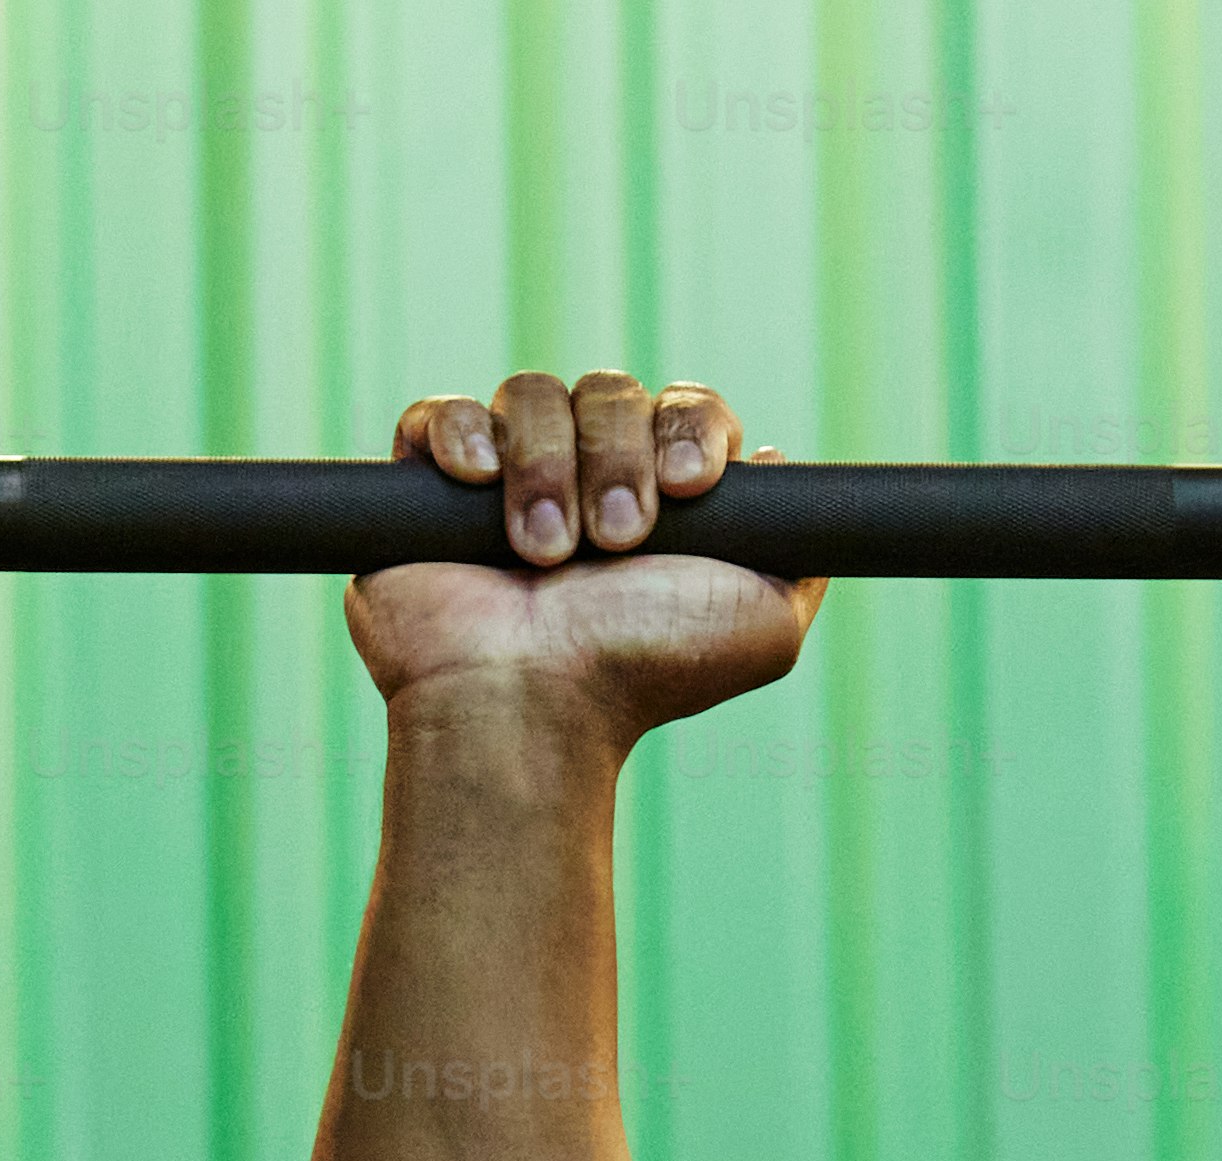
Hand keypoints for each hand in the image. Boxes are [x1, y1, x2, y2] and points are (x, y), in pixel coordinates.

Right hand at [344, 371, 823, 736]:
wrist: (532, 707)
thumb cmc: (641, 674)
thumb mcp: (766, 626)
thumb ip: (799, 552)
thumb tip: (775, 464)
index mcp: (656, 499)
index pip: (683, 408)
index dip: (689, 427)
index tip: (688, 485)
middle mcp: (581, 479)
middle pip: (609, 391)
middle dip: (618, 458)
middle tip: (615, 541)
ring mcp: (500, 481)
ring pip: (530, 396)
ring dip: (546, 468)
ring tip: (544, 556)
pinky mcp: (422, 488)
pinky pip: (438, 416)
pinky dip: (461, 434)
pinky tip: (478, 486)